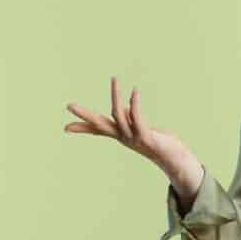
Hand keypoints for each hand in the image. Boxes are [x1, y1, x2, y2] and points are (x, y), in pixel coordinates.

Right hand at [64, 76, 189, 176]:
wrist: (175, 160)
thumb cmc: (158, 142)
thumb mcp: (141, 128)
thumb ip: (130, 119)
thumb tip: (123, 108)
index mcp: (120, 135)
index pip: (97, 130)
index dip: (82, 127)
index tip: (65, 128)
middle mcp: (124, 137)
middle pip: (100, 125)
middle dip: (84, 115)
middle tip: (69, 105)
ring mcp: (134, 138)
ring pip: (119, 115)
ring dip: (116, 95)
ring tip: (115, 79)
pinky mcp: (146, 137)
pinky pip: (138, 118)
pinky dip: (135, 104)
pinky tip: (135, 91)